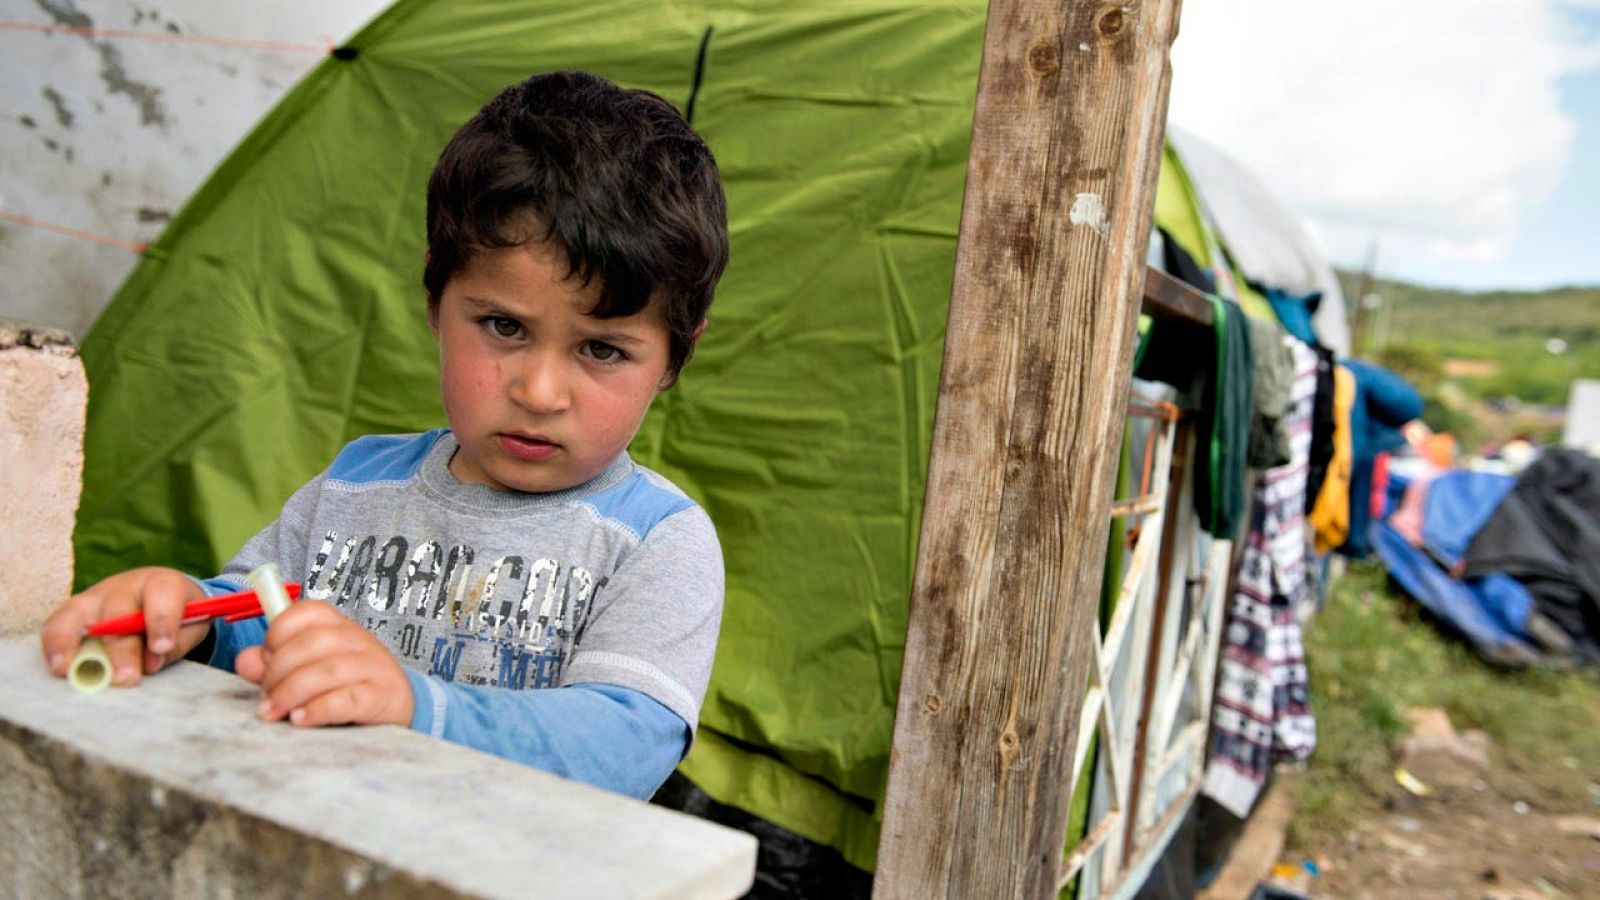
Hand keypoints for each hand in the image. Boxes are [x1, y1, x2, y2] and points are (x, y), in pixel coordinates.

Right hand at [39, 567, 208, 685]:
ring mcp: (96, 595)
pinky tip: (58, 666)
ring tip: (67, 670)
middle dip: (121, 650)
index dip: (161, 622)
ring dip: (71, 643)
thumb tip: (149, 664)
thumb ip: (175, 645)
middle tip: (126, 679)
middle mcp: (126, 586)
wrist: (160, 596)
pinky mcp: (76, 609)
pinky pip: (57, 622)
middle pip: (118, 612)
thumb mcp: (190, 628)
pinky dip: (54, 644)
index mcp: (162, 584)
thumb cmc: (179, 616)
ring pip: (78, 613)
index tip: (162, 647)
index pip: (162, 595)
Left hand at [235, 601, 414, 727]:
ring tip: (273, 713)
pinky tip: (300, 719)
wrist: (399, 708)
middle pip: (314, 642)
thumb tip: (244, 661)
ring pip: (328, 670)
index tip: (265, 658)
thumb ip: (275, 666)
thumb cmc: (347, 685)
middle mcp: (359, 641)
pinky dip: (319, 709)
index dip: (279, 632)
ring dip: (291, 692)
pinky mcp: (382, 698)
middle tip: (265, 699)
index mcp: (340, 626)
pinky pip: (348, 699)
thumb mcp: (311, 671)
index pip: (309, 612)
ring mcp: (374, 668)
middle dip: (279, 671)